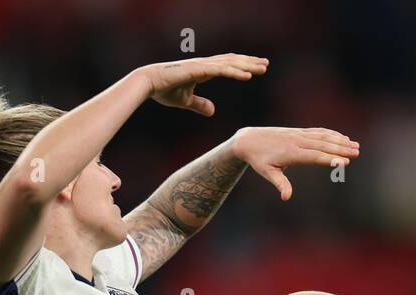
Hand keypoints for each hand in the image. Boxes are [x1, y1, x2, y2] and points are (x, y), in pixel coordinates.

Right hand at [141, 54, 268, 115]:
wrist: (148, 83)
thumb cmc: (164, 90)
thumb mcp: (186, 101)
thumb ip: (199, 104)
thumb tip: (212, 111)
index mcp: (203, 70)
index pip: (227, 65)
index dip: (241, 66)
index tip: (256, 69)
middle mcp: (205, 64)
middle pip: (232, 62)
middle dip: (250, 62)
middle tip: (266, 64)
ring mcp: (202, 65)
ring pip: (230, 64)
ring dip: (247, 65)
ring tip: (263, 68)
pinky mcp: (198, 69)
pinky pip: (221, 70)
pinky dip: (236, 72)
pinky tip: (248, 75)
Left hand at [231, 127, 359, 200]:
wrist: (249, 140)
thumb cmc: (259, 160)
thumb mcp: (267, 173)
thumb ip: (280, 184)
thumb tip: (286, 198)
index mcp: (291, 153)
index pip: (315, 156)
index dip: (331, 159)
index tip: (345, 162)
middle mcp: (297, 141)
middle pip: (323, 145)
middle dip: (341, 149)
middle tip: (357, 153)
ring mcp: (299, 134)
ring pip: (323, 136)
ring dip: (340, 140)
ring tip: (356, 145)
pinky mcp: (299, 131)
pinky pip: (319, 132)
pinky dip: (332, 134)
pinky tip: (343, 137)